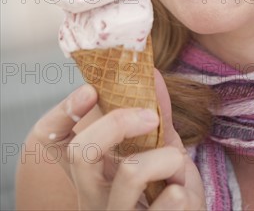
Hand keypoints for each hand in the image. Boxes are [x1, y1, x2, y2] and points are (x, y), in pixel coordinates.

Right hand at [32, 69, 205, 209]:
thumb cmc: (169, 188)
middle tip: (151, 117)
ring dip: (167, 158)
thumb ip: (157, 114)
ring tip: (176, 165)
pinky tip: (180, 194)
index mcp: (92, 174)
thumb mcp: (162, 149)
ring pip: (131, 171)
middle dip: (118, 122)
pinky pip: (168, 200)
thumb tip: (153, 73)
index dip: (63, 112)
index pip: (54, 141)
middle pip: (80, 152)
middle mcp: (92, 199)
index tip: (90, 89)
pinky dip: (182, 186)